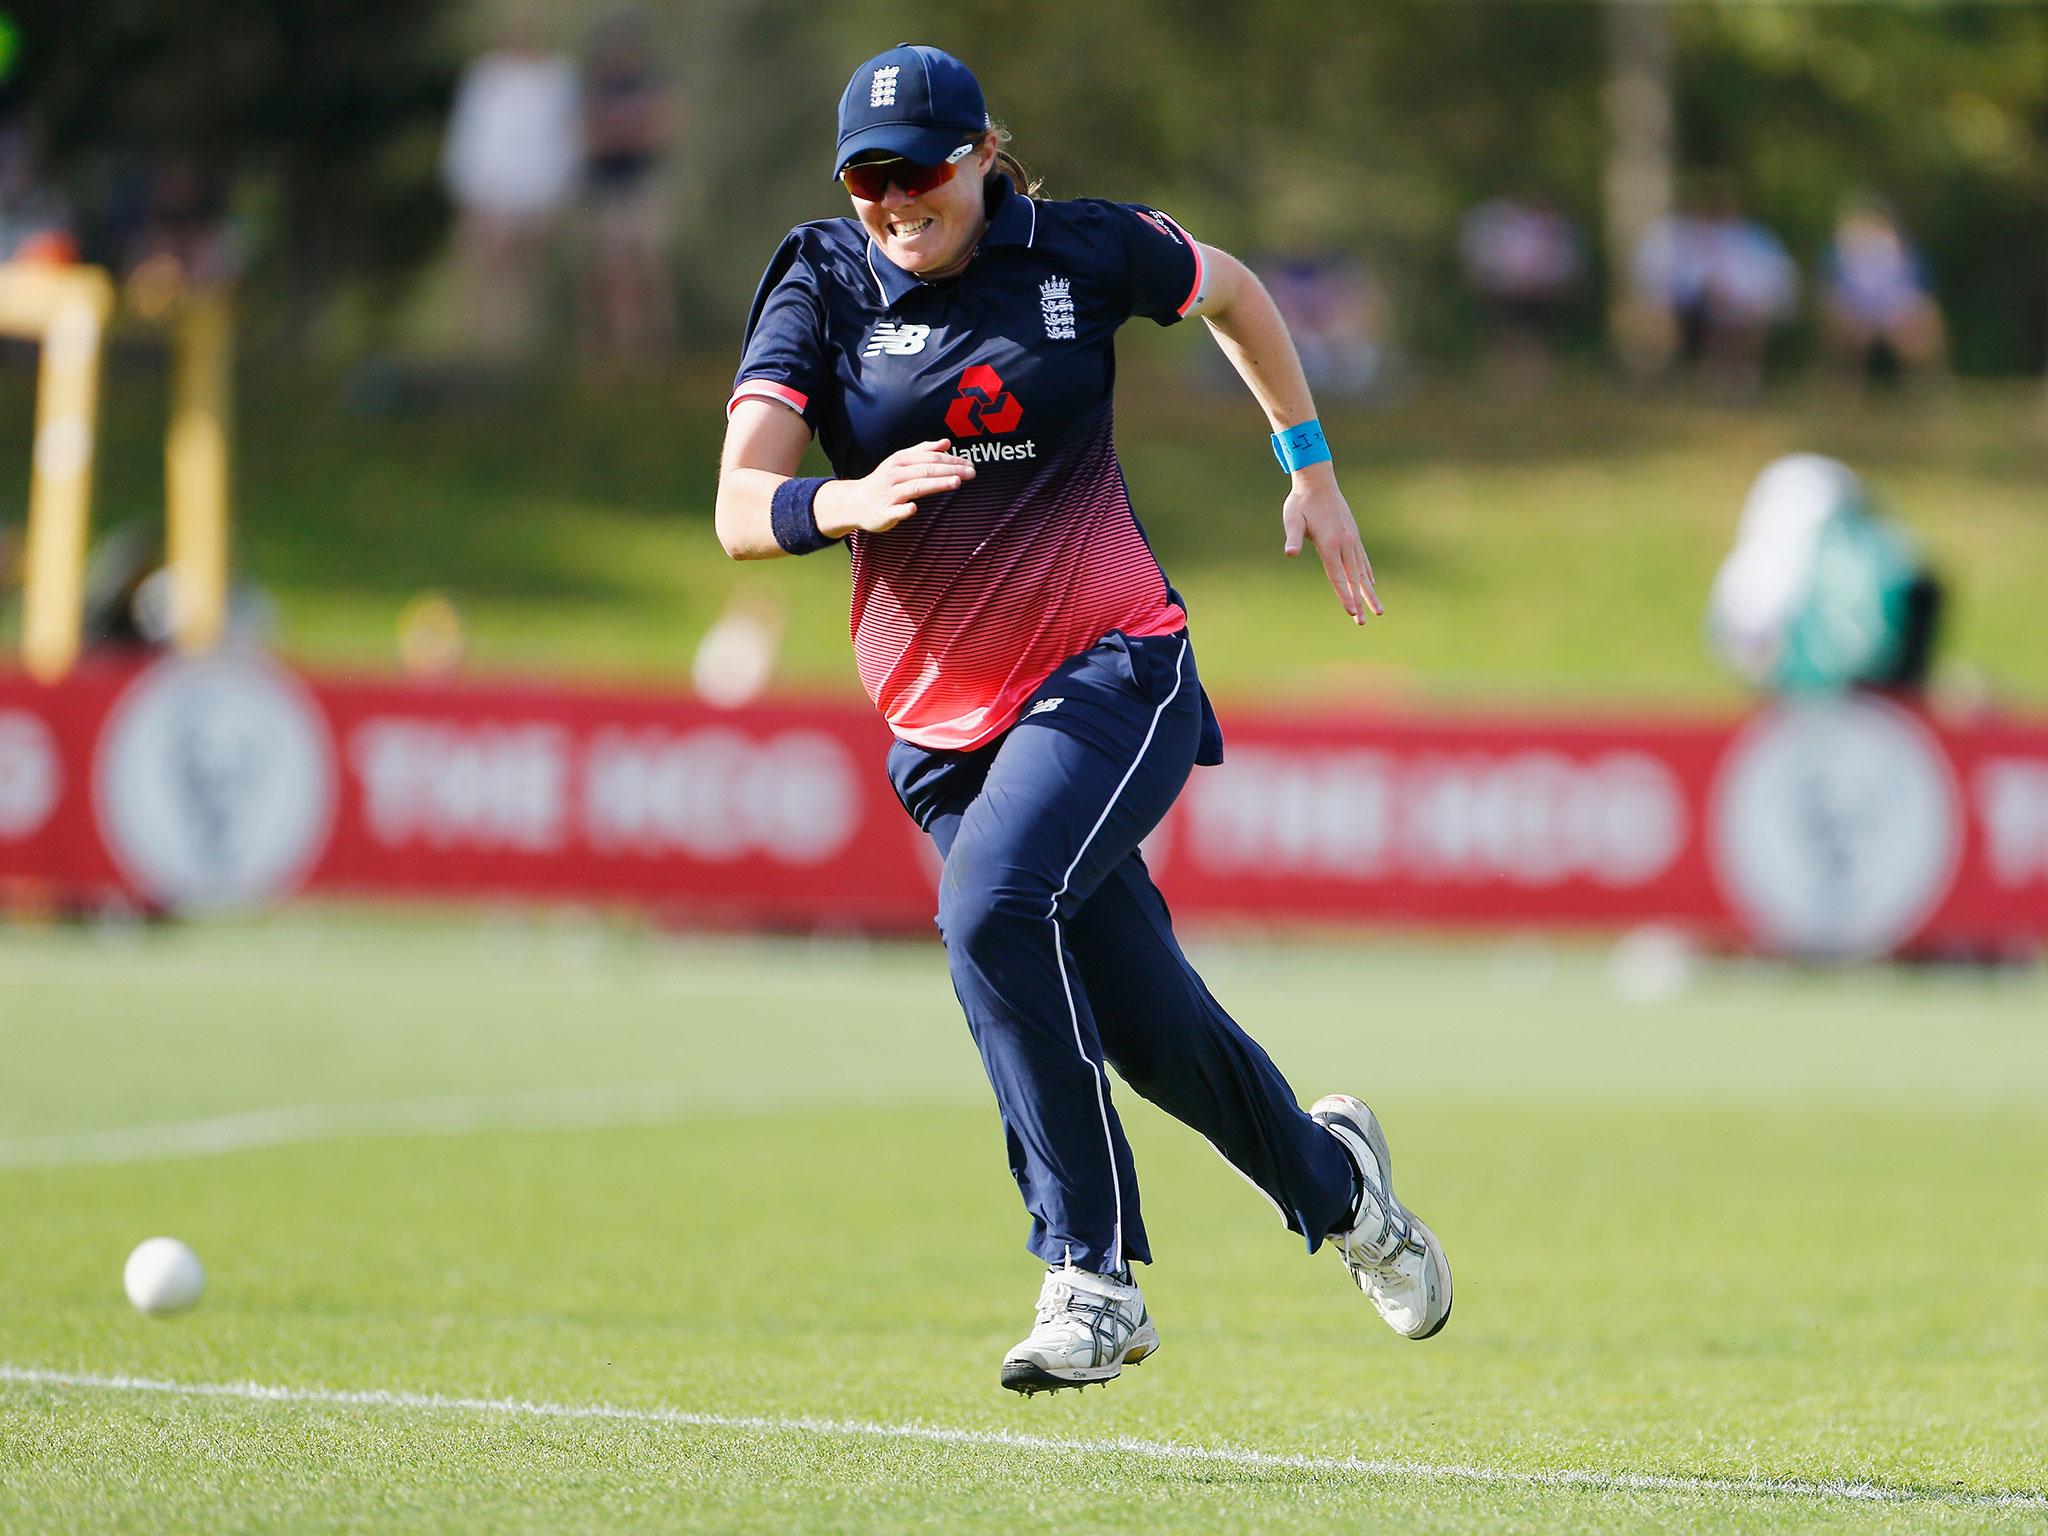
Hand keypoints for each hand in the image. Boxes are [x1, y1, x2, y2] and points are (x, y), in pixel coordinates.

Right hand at [814, 439, 974, 537]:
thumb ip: (923, 451)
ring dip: (935, 484)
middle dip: (950, 470)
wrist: (856, 502)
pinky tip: (913, 508)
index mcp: (900, 461)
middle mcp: (894, 475)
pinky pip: (895, 511)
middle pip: (925, 470)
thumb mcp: (900, 461)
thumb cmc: (884, 482)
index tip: (970, 464)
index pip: (929, 458)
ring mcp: (889, 494)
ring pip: (915, 487)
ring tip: (955, 483)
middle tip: (972, 473)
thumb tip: (946, 442)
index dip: (951, 460)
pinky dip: (904, 510)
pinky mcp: (884, 513)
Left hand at [1281, 465, 1381, 622]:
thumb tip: (1289, 552)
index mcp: (1330, 543)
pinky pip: (1363, 560)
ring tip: (1379, 610)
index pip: (1338, 576)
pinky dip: (1368, 574)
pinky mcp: (1353, 535)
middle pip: (1354, 579)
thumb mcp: (1292, 518)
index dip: (1345, 596)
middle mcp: (1345, 543)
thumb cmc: (1301, 502)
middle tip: (1363, 622)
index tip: (1352, 613)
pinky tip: (1372, 584)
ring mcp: (1352, 540)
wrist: (1318, 481)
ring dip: (1369, 592)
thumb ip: (1293, 537)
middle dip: (1360, 602)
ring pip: (1362, 571)